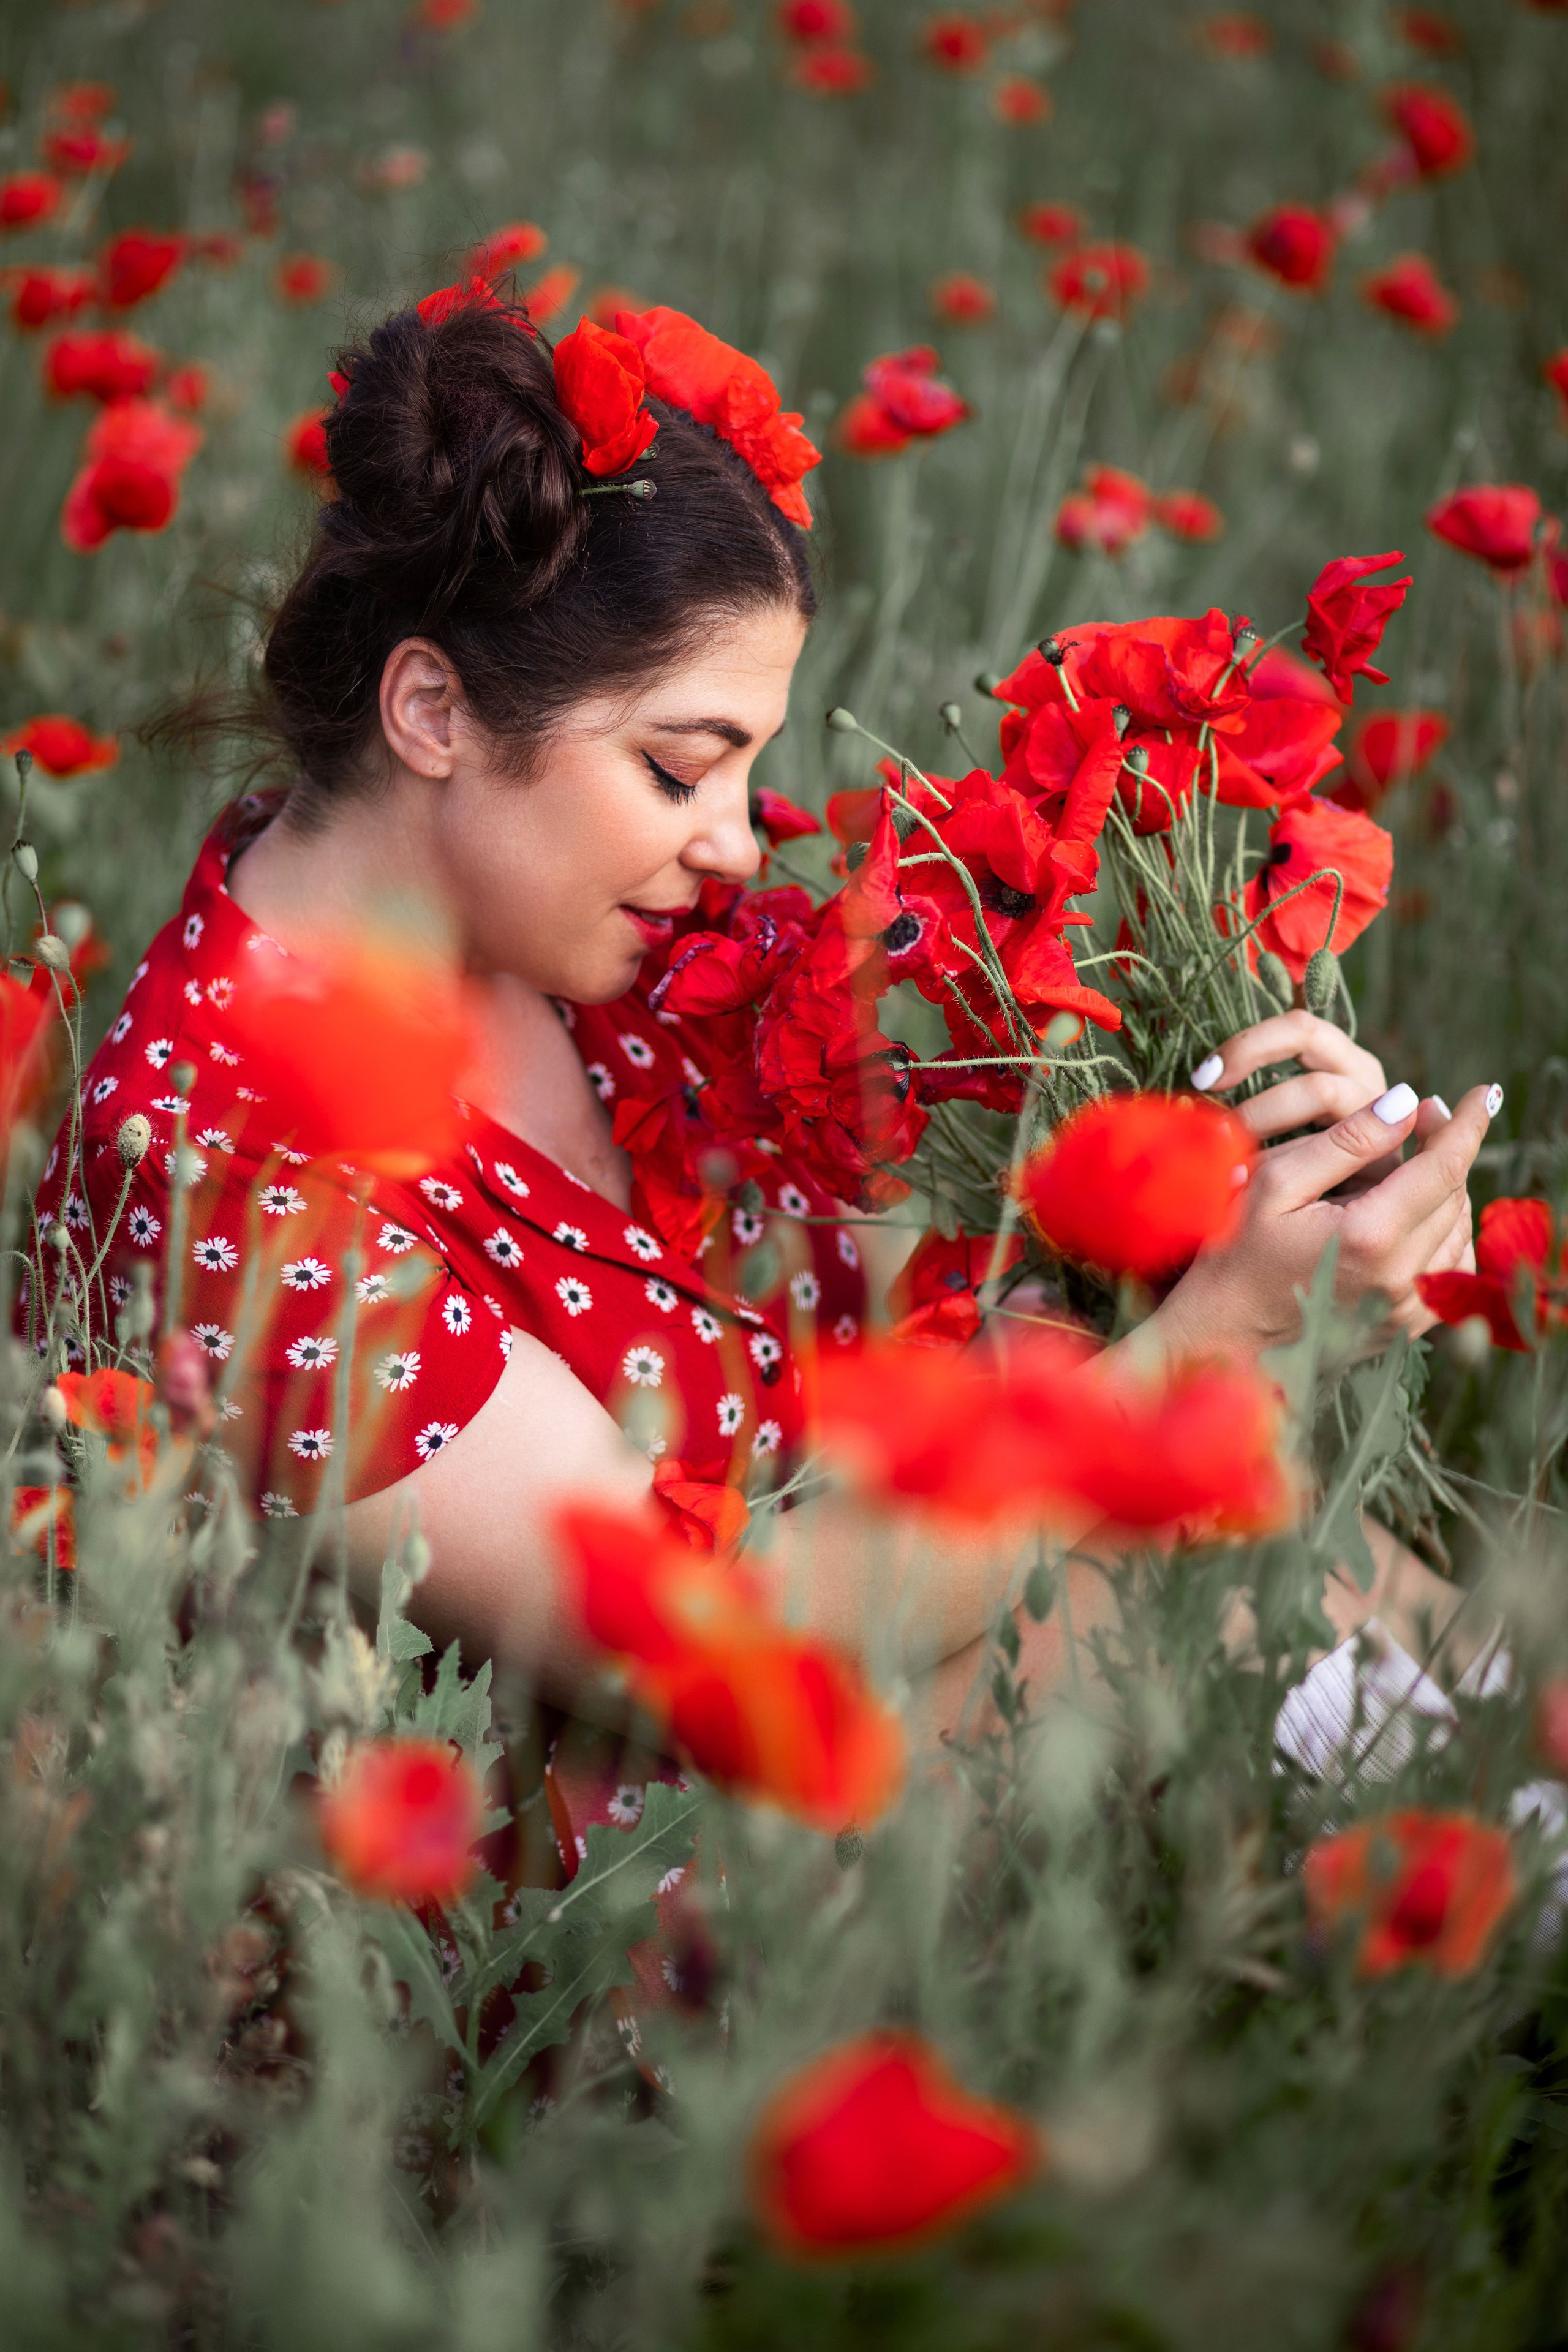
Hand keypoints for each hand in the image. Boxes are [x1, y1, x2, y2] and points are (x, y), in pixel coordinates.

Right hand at [1152, 1012, 1494, 1360]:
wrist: (1223, 1337)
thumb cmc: (1234, 1252)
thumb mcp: (1274, 1183)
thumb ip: (1344, 1141)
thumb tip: (1405, 1102)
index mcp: (1369, 1235)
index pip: (1443, 1167)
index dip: (1466, 1124)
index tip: (1482, 1092)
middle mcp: (1400, 1278)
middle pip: (1453, 1196)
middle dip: (1446, 1150)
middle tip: (1421, 1117)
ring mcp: (1406, 1309)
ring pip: (1459, 1232)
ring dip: (1447, 1191)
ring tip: (1416, 1164)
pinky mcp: (1405, 1328)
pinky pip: (1450, 1272)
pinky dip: (1445, 1235)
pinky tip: (1417, 1216)